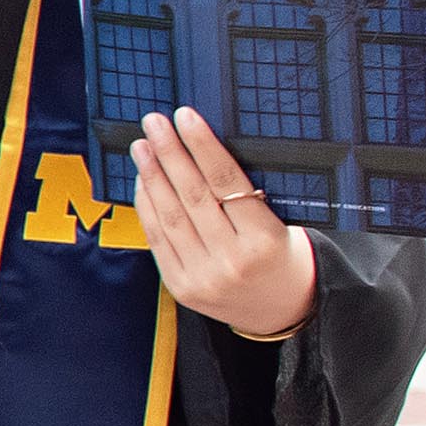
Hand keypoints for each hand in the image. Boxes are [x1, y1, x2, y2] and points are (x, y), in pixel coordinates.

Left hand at [129, 109, 316, 343]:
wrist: (284, 309)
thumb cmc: (283, 254)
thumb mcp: (281, 223)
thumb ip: (245, 195)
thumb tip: (202, 146)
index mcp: (265, 240)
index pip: (227, 182)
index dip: (202, 146)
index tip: (184, 116)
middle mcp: (231, 260)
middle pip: (192, 195)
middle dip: (170, 154)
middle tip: (154, 122)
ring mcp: (203, 277)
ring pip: (170, 216)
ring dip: (152, 176)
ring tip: (142, 146)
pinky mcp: (181, 287)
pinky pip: (157, 239)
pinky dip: (147, 206)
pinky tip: (142, 180)